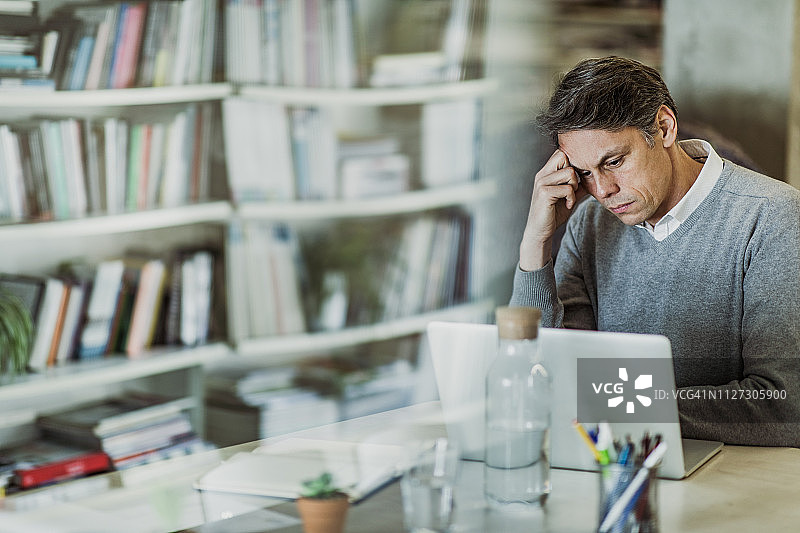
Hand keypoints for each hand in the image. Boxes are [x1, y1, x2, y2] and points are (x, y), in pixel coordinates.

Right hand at [519, 149, 586, 270]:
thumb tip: (594, 175)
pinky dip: (571, 198)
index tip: (575, 180)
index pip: (562, 153)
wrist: (541, 231)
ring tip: (570, 198)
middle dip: (575, 172)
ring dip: (574, 187)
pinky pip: (568, 188)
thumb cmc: (553, 213)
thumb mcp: (569, 196)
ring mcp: (542, 183)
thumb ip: (578, 185)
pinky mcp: (544, 193)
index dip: (572, 162)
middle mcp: (542, 175)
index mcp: (546, 173)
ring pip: (569, 172)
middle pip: (565, 157)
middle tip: (573, 188)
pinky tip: (567, 205)